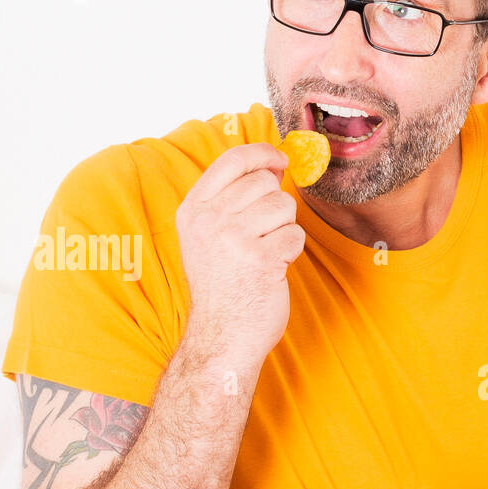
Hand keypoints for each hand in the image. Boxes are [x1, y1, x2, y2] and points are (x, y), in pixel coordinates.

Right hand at [175, 142, 305, 370]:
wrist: (222, 335)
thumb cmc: (222, 284)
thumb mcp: (206, 236)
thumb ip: (229, 199)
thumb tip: (272, 165)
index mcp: (193, 210)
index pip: (231, 160)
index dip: (262, 154)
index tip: (280, 160)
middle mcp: (210, 221)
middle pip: (265, 183)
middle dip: (275, 206)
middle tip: (263, 234)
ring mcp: (235, 240)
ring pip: (284, 207)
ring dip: (284, 229)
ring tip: (266, 253)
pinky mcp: (262, 259)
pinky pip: (295, 235)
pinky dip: (291, 251)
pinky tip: (273, 268)